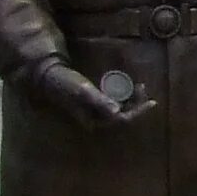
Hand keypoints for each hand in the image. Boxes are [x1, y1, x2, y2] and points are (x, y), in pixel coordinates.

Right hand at [26, 57, 149, 128]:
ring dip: (129, 99)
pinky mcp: (89, 101)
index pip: (122, 120)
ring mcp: (91, 110)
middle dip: (136, 104)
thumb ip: (97, 100)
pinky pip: (111, 101)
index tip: (153, 102)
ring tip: (138, 86)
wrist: (43, 75)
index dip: (138, 112)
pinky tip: (124, 87)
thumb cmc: (61, 82)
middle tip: (143, 87)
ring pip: (117, 109)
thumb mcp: (80, 90)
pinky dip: (120, 95)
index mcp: (93, 118)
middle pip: (122, 116)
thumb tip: (116, 112)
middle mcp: (94, 118)